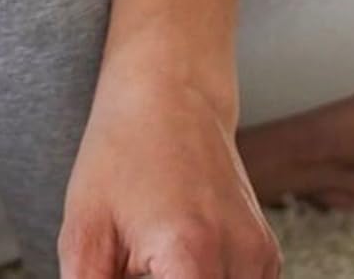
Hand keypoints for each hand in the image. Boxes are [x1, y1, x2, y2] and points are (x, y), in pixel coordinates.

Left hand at [60, 70, 279, 278]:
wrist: (168, 92)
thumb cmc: (121, 149)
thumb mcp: (85, 226)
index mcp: (192, 257)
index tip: (123, 275)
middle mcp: (241, 263)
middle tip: (132, 262)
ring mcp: (261, 261)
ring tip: (148, 259)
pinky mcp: (268, 256)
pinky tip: (170, 256)